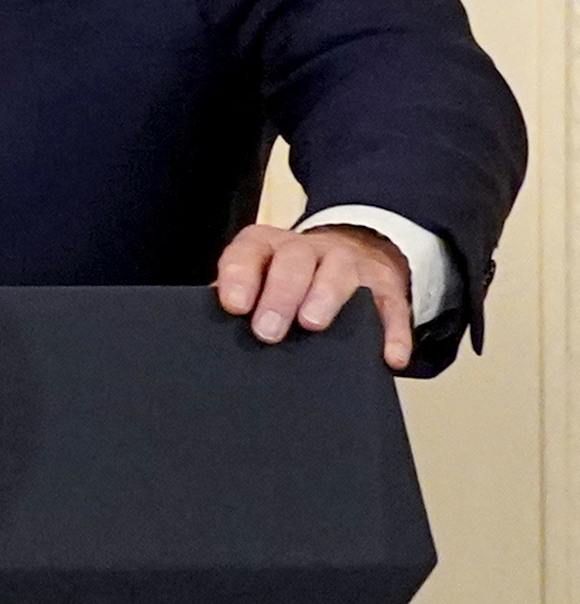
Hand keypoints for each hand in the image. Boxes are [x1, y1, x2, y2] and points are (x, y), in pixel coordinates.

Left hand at [215, 219, 414, 370]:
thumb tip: (211, 330)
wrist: (356, 249)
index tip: (235, 305)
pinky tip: (387, 357)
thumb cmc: (291, 275)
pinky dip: (392, 332)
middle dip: (280, 294)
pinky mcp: (386, 287)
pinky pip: (392, 307)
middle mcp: (309, 249)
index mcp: (269, 246)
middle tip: (267, 330)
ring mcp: (350, 264)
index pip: (249, 251)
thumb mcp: (260, 274)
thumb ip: (238, 295)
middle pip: (293, 261)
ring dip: (324, 296)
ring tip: (312, 325)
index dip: (239, 276)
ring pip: (339, 271)